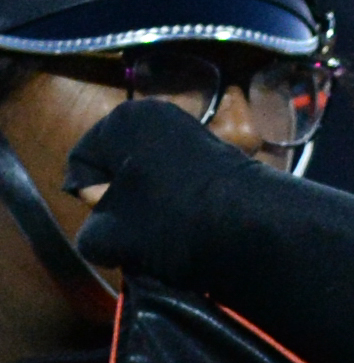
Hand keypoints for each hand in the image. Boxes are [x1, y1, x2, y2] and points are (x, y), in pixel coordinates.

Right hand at [63, 98, 270, 288]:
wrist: (261, 234)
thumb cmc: (173, 223)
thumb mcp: (111, 238)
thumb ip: (91, 236)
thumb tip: (105, 238)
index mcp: (126, 120)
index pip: (83, 161)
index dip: (88, 198)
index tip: (107, 222)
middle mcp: (166, 119)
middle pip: (124, 173)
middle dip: (125, 208)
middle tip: (136, 237)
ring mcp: (204, 140)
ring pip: (158, 187)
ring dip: (157, 216)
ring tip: (168, 242)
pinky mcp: (235, 167)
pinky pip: (192, 194)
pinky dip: (189, 215)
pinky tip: (197, 238)